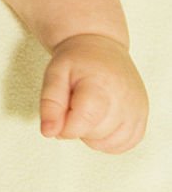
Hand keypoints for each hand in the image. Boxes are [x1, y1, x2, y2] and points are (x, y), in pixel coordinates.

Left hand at [39, 33, 147, 152]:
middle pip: (94, 136)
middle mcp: (125, 100)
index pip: (82, 124)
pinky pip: (123, 144)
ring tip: (89, 107)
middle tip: (76, 100)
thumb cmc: (77, 61)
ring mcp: (137, 111)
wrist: (101, 46)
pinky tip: (101, 117)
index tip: (60, 109)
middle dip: (78, 125)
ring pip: (107, 144)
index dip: (64, 125)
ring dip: (92, 134)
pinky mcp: (142, 119)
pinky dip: (108, 138)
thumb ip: (50, 103)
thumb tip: (48, 132)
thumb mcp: (55, 73)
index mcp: (101, 85)